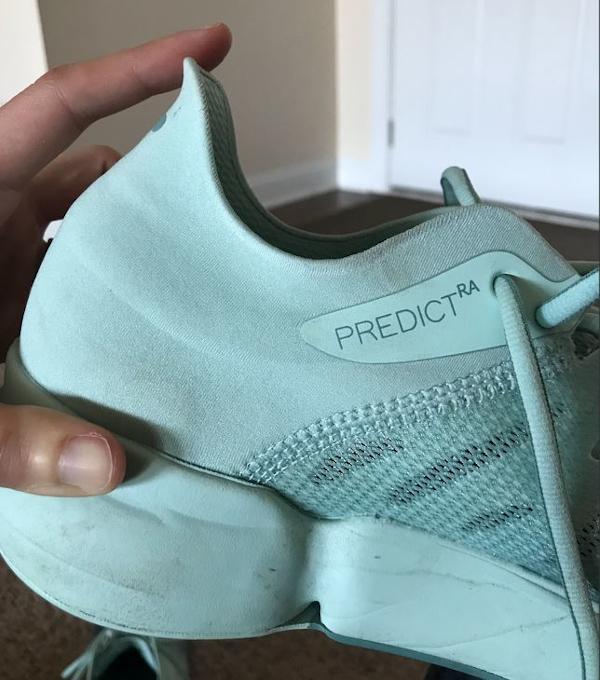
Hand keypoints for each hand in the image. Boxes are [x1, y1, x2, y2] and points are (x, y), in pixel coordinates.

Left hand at [0, 25, 231, 495]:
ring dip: (149, 241)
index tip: (207, 52)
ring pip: (101, 231)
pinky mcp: (30, 310)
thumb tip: (106, 463)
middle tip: (228, 201)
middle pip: (98, 174)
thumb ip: (9, 439)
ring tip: (209, 266)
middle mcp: (1, 230)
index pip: (59, 113)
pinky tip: (162, 323)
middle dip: (162, 176)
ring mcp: (19, 271)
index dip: (134, 73)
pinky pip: (92, 282)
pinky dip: (127, 292)